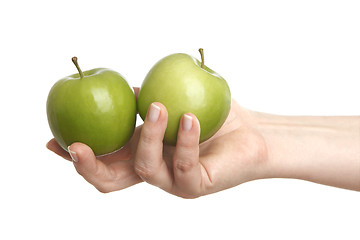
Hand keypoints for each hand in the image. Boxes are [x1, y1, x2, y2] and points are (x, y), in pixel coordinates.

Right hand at [47, 97, 268, 197]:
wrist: (251, 133)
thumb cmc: (215, 116)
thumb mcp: (175, 104)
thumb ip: (151, 102)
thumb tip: (128, 91)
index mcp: (143, 154)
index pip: (104, 161)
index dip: (77, 156)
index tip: (54, 141)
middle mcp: (154, 172)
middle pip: (110, 183)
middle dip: (90, 167)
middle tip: (80, 145)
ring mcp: (174, 183)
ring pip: (146, 169)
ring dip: (148, 136)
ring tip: (161, 107)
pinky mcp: (197, 185)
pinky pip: (184, 165)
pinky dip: (185, 139)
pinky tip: (191, 118)